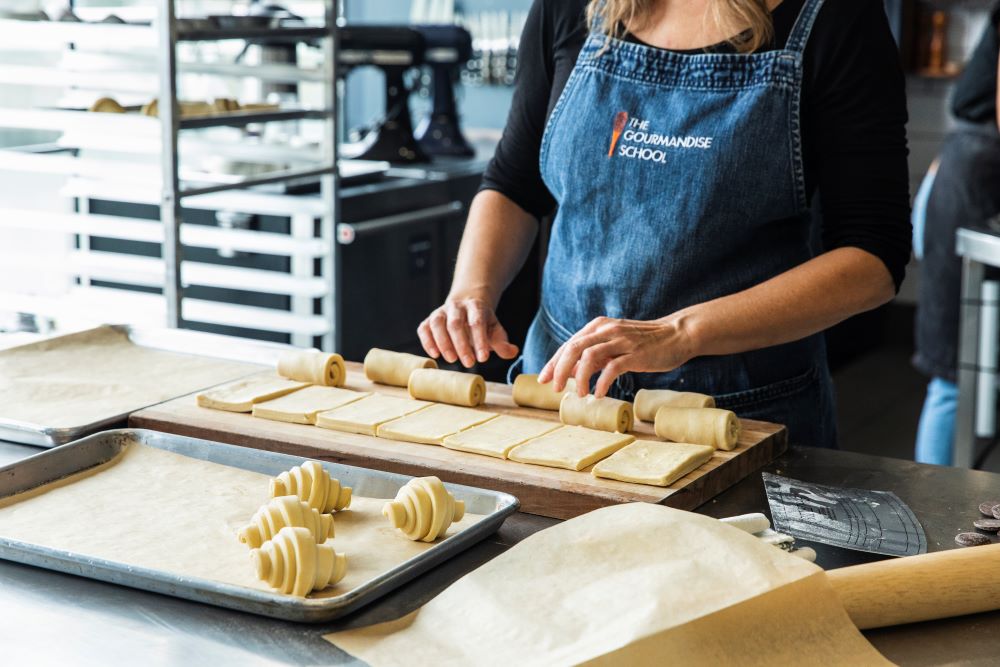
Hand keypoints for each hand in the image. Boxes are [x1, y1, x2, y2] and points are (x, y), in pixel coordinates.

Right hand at [418, 293, 518, 367]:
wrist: (466, 306)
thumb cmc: (481, 322)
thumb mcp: (495, 329)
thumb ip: (502, 342)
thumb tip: (512, 352)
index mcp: (476, 306)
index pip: (477, 321)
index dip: (480, 339)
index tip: (483, 358)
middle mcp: (456, 306)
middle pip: (455, 323)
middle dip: (461, 344)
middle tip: (469, 363)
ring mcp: (441, 312)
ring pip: (437, 323)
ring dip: (443, 343)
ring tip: (451, 360)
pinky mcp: (429, 320)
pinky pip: (424, 328)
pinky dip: (427, 342)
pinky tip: (435, 355)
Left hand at [537, 315, 696, 397]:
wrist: (677, 334)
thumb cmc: (645, 342)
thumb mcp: (615, 344)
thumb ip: (595, 355)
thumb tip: (573, 372)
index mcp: (598, 327)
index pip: (569, 344)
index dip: (554, 362)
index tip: (544, 379)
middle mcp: (606, 331)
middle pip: (573, 348)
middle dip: (559, 370)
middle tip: (554, 389)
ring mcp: (621, 341)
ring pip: (589, 357)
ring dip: (579, 378)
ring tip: (579, 394)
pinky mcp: (635, 354)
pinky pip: (612, 368)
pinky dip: (602, 382)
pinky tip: (599, 394)